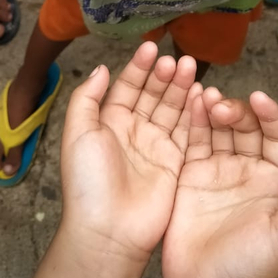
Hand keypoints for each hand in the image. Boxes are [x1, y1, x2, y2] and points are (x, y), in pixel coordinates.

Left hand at [21, 42, 198, 277]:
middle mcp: (134, 130)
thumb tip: (102, 68)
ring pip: (172, 108)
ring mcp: (156, 146)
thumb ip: (87, 97)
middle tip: (176, 59)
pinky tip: (200, 92)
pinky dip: (194, 111)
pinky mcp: (175, 162)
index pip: (127, 86)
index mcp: (109, 122)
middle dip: (164, 74)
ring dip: (180, 87)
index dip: (139, 66)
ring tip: (190, 66)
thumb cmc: (88, 182)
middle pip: (153, 93)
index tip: (151, 47)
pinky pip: (187, 130)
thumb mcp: (77, 133)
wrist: (109, 230)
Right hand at [163, 87, 277, 277]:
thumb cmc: (250, 271)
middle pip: (247, 126)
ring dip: (214, 108)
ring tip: (205, 98)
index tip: (260, 99)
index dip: (271, 115)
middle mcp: (249, 170)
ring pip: (220, 128)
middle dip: (237, 111)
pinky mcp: (193, 174)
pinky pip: (195, 140)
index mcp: (276, 181)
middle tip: (222, 107)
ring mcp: (220, 170)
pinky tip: (191, 102)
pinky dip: (193, 119)